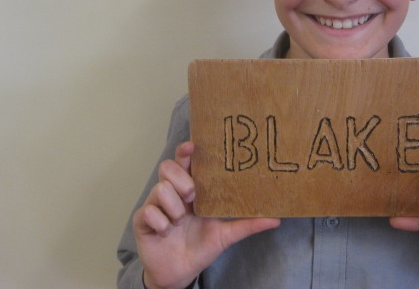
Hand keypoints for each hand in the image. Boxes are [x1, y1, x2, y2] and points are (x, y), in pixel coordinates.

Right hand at [133, 141, 280, 288]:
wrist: (180, 273)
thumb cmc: (201, 247)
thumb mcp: (226, 234)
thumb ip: (248, 224)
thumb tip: (276, 219)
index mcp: (190, 189)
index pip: (185, 162)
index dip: (186, 151)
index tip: (193, 146)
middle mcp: (172, 193)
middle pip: (168, 167)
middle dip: (182, 180)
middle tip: (192, 198)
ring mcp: (155, 205)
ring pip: (160, 188)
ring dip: (174, 208)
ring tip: (181, 222)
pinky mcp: (142, 220)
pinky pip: (149, 211)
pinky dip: (162, 223)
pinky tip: (167, 232)